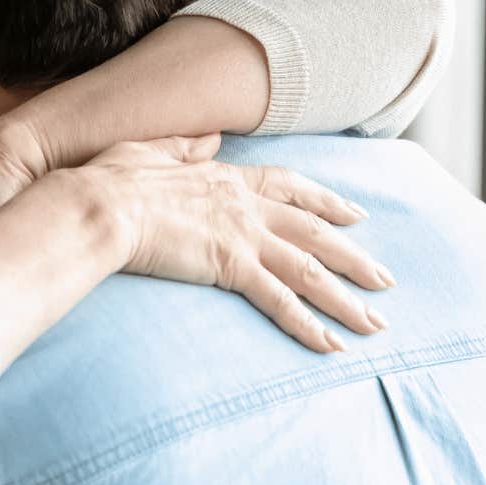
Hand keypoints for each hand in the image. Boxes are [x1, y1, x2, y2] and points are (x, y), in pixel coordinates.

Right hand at [76, 134, 394, 352]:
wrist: (100, 206)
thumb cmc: (111, 181)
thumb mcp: (150, 151)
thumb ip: (183, 146)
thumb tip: (208, 138)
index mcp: (226, 178)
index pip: (289, 188)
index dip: (326, 202)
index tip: (355, 215)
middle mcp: (244, 206)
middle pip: (314, 232)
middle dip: (354, 258)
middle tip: (385, 280)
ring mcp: (242, 236)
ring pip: (310, 270)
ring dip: (346, 299)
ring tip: (374, 324)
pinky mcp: (231, 266)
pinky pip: (280, 301)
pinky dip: (309, 325)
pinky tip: (332, 346)